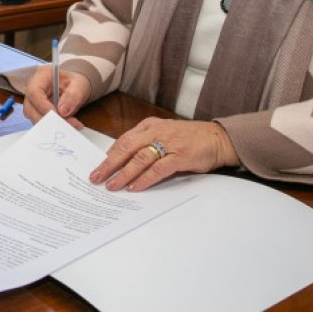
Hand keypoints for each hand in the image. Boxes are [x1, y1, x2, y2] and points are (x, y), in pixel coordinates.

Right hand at [22, 63, 90, 128]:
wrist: (76, 88)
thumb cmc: (75, 83)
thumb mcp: (79, 85)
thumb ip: (73, 95)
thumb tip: (63, 111)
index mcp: (42, 76)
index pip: (34, 92)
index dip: (42, 106)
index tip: (56, 114)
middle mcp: (33, 88)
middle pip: (30, 108)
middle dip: (47, 119)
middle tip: (65, 124)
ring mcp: (34, 102)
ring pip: (34, 117)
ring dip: (51, 124)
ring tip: (71, 124)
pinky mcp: (38, 112)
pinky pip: (41, 122)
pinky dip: (54, 126)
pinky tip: (68, 125)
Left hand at [89, 117, 238, 190]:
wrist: (217, 138)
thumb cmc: (189, 138)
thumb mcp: (163, 134)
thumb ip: (145, 143)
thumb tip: (123, 160)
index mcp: (149, 126)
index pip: (123, 140)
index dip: (109, 155)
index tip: (98, 166)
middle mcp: (156, 132)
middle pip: (126, 148)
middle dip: (109, 164)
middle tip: (96, 177)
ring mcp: (168, 143)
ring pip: (139, 159)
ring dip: (123, 174)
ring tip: (112, 186)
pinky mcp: (179, 156)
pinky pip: (157, 169)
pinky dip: (144, 179)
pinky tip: (135, 187)